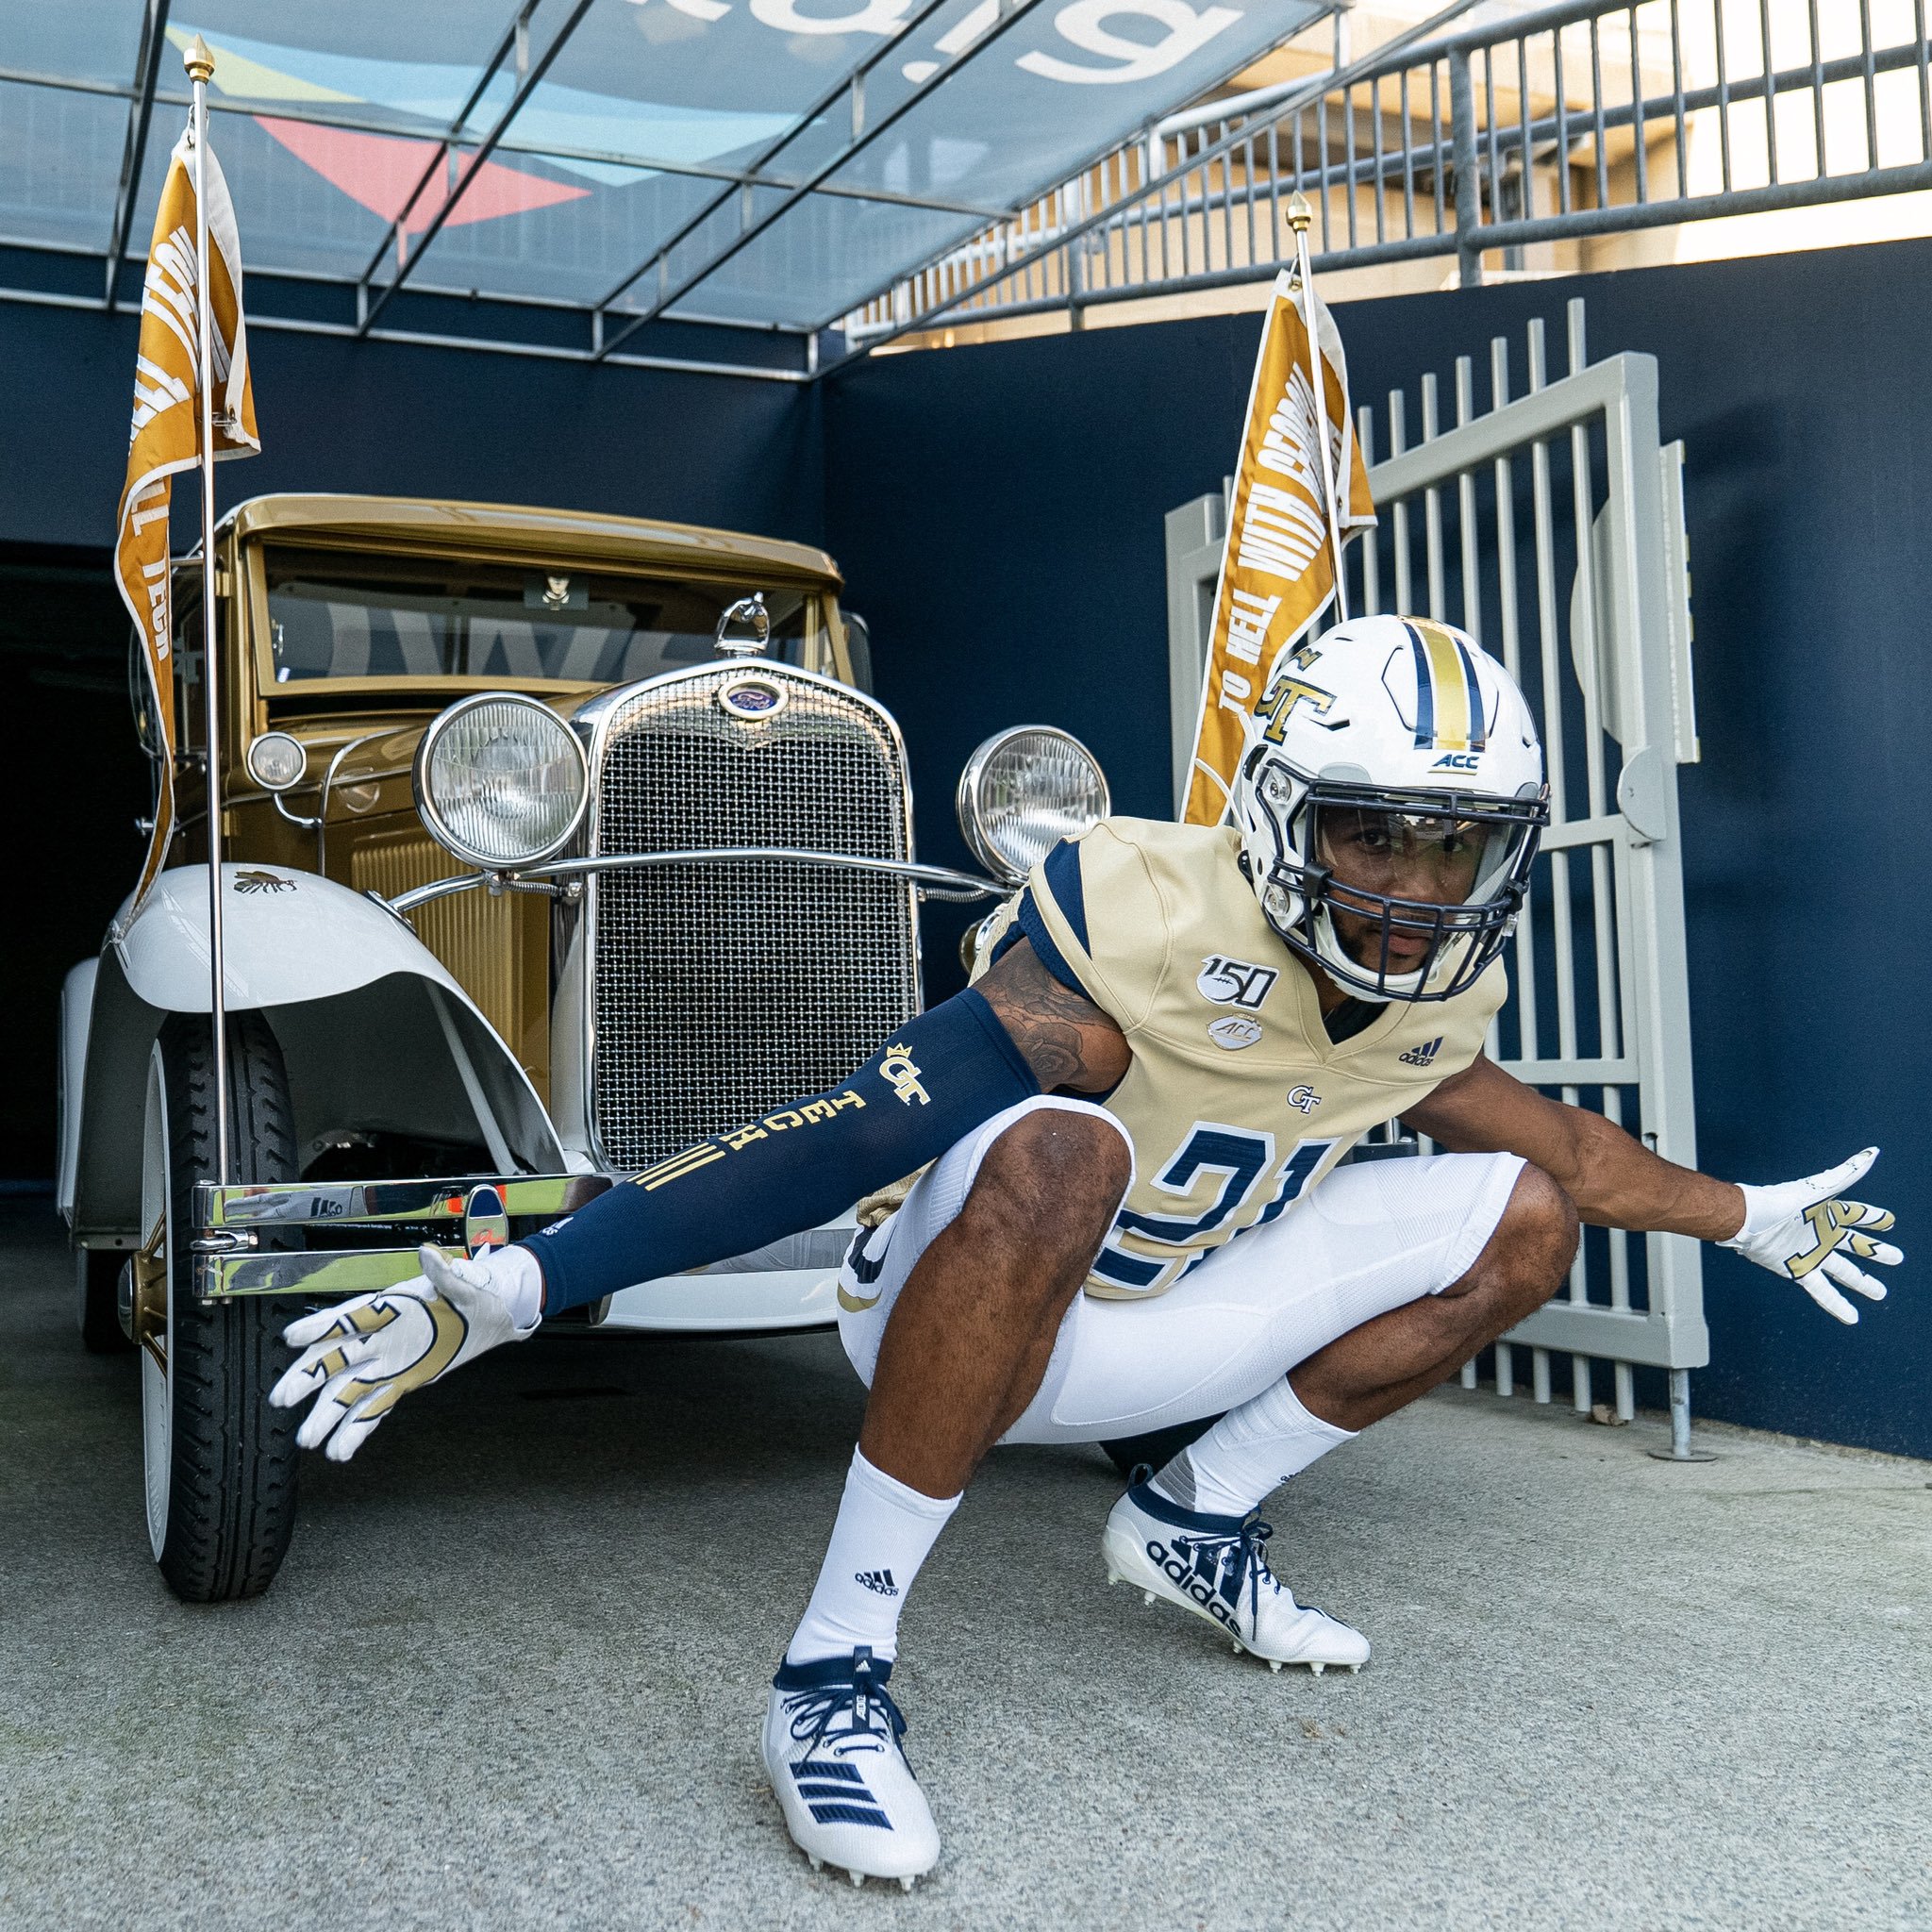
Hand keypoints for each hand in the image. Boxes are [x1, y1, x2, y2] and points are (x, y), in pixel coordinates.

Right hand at [269, 1243, 541, 1460]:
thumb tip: (429, 1254)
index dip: (320, 1326)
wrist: (491, 1315)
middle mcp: (380, 1337)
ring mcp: (387, 1363)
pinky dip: (357, 1429)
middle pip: (335, 1358)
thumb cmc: (474, 1294)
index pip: (349, 1316)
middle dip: (307, 1378)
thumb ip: (446, 1274)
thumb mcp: (466, 1284)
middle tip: (281, 1399)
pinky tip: (340, 1451)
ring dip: (326, 1415)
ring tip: (307, 1441)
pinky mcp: (401, 1382)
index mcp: (390, 1307)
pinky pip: (373, 1408)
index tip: (291, 1338)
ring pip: (347, 1391)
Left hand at [1719, 1147, 1901, 1324]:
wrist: (1747, 1221)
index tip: (1890, 1221)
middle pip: (1856, 1245)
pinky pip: (1823, 1291)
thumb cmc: (1779, 1202)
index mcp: (1827, 1213)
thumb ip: (1846, 1174)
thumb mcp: (1818, 1189)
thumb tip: (1872, 1153)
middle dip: (1876, 1252)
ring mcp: (1811, 1255)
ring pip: (1844, 1272)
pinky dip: (1837, 1305)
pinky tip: (1852, 1317)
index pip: (1857, 1216)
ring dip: (1862, 1283)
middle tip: (1896, 1258)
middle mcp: (1821, 1235)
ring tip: (1879, 1293)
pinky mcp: (1798, 1271)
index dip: (1874, 1219)